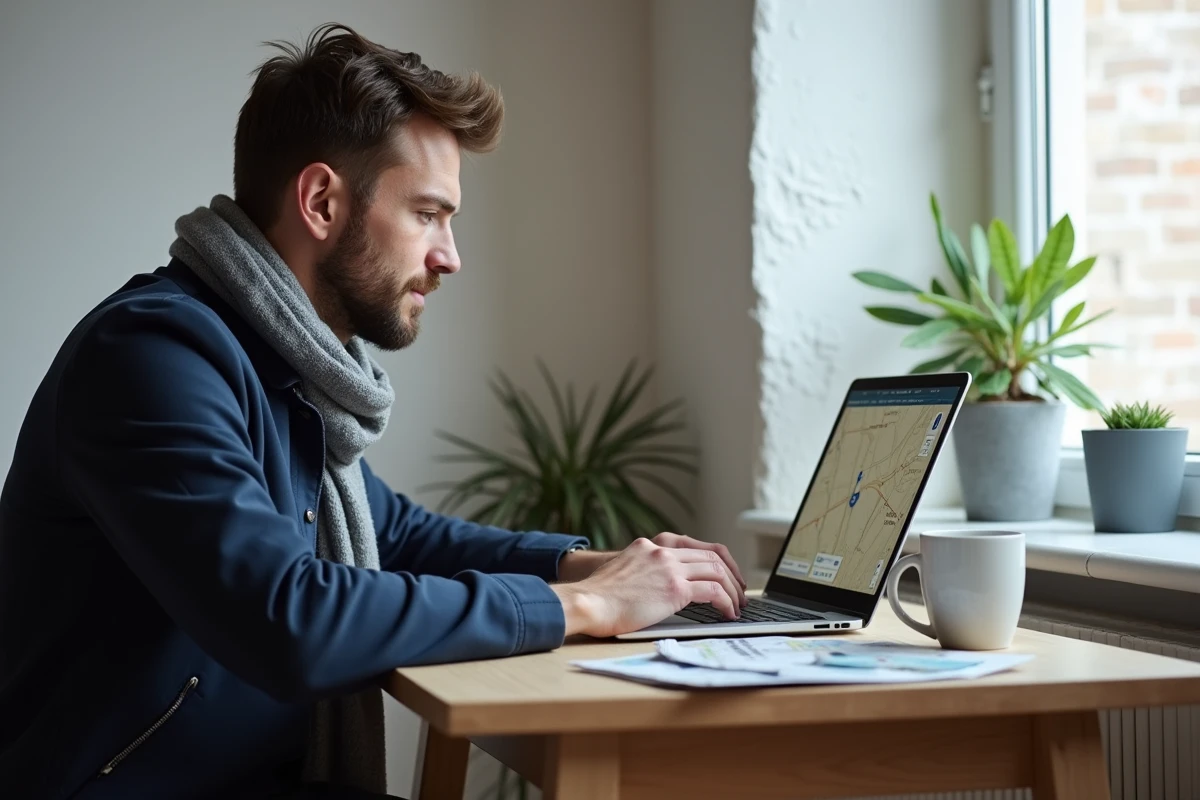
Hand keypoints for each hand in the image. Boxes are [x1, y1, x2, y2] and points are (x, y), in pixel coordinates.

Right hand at [551, 537, 745, 637]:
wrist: (587, 602)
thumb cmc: (598, 598)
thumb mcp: (622, 573)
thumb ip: (643, 573)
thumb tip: (659, 591)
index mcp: (649, 546)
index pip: (694, 546)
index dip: (717, 561)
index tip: (725, 576)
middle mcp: (661, 550)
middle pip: (712, 555)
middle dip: (731, 574)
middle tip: (739, 593)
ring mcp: (669, 567)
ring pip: (717, 570)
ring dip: (733, 590)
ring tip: (738, 606)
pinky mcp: (674, 588)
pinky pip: (713, 591)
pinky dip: (726, 602)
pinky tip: (728, 613)